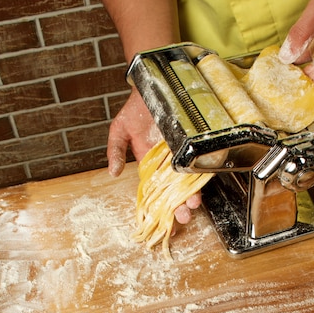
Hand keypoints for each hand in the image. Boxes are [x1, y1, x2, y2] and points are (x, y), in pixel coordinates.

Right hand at [107, 88, 201, 224]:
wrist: (154, 87)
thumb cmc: (136, 109)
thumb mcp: (120, 129)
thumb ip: (115, 150)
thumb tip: (112, 172)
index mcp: (149, 165)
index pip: (156, 193)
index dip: (162, 209)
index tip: (168, 225)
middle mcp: (166, 164)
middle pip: (174, 191)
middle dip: (179, 206)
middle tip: (184, 218)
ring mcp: (181, 156)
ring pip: (187, 181)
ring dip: (191, 195)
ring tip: (193, 205)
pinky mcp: (192, 146)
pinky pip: (198, 163)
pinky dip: (200, 176)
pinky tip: (201, 186)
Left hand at [279, 0, 313, 101]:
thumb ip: (301, 34)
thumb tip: (286, 57)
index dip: (313, 102)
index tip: (295, 108)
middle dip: (299, 91)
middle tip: (278, 95)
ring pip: (313, 73)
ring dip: (297, 77)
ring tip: (276, 82)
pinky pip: (311, 59)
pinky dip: (298, 62)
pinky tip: (283, 62)